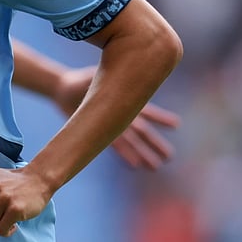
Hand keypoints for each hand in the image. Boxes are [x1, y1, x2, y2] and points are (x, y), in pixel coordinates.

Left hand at [52, 66, 179, 170]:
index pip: (146, 110)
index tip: (177, 125)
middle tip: (170, 156)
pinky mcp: (99, 132)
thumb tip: (123, 75)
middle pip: (142, 131)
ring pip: (131, 142)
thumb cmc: (82, 78)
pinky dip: (125, 155)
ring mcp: (111, 124)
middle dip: (155, 143)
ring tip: (156, 167)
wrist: (65, 89)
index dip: (160, 118)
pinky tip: (136, 165)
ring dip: (143, 154)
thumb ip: (109, 79)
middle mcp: (122, 113)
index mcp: (125, 98)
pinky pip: (115, 146)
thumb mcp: (96, 75)